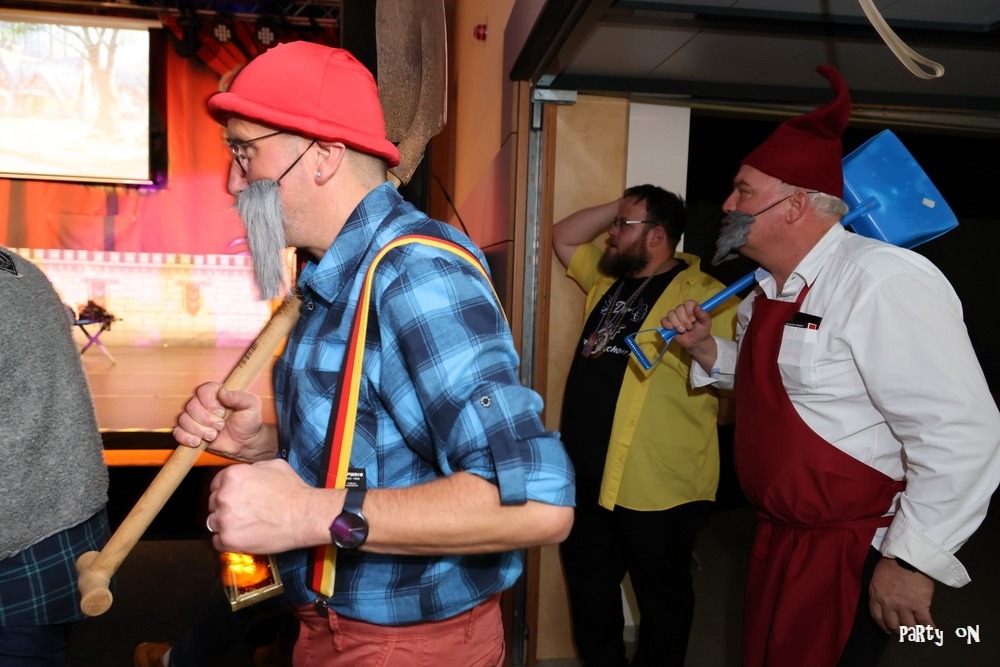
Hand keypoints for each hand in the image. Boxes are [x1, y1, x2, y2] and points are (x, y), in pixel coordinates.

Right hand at [173, 382, 275, 460]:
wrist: (246, 442)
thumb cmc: (249, 421)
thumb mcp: (251, 405)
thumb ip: (238, 397)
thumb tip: (222, 391)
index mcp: (216, 393)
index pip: (203, 391)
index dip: (209, 403)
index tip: (221, 412)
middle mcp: (203, 403)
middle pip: (191, 406)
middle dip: (206, 420)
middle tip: (220, 426)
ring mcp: (195, 418)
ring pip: (184, 419)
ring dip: (198, 430)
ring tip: (213, 436)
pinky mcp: (190, 431)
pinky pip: (177, 432)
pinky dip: (186, 438)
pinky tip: (198, 442)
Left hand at [207, 459, 330, 553]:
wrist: (304, 514)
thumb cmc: (293, 491)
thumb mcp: (273, 466)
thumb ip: (252, 468)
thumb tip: (248, 473)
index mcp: (232, 476)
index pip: (215, 485)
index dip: (226, 492)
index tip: (234, 499)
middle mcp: (224, 496)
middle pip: (213, 504)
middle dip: (225, 508)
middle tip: (242, 513)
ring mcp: (224, 519)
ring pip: (213, 523)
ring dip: (225, 525)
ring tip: (244, 526)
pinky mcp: (228, 539)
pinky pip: (217, 542)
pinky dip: (227, 541)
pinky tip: (242, 537)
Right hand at [660, 300, 717, 369]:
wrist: (695, 342)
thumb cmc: (701, 331)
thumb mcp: (706, 324)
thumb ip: (703, 315)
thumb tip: (697, 307)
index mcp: (692, 308)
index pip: (688, 303)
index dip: (689, 311)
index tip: (693, 320)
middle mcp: (682, 310)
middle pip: (678, 309)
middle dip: (684, 320)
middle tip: (689, 328)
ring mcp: (674, 316)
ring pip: (670, 314)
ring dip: (677, 324)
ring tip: (682, 331)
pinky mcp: (668, 323)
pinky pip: (663, 320)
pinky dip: (666, 324)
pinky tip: (671, 329)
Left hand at [869, 557, 935, 633]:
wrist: (907, 559)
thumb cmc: (891, 563)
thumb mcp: (877, 576)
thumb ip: (878, 590)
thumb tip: (882, 598)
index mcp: (876, 596)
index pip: (877, 617)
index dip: (883, 626)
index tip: (887, 630)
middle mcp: (889, 604)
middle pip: (893, 624)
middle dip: (898, 631)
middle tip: (902, 634)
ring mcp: (905, 606)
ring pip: (908, 626)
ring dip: (912, 631)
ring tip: (916, 632)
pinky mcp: (920, 606)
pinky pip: (925, 622)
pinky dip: (929, 628)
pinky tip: (932, 630)